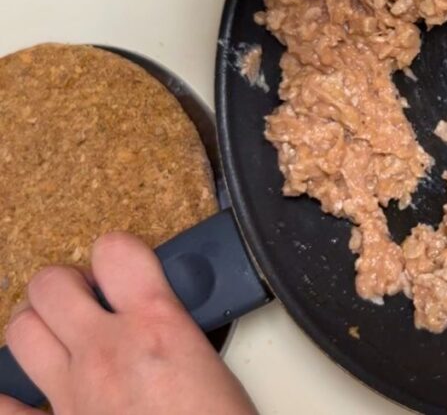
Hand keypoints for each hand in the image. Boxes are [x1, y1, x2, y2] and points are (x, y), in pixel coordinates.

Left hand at [0, 233, 255, 414]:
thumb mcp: (221, 375)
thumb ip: (186, 340)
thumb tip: (176, 333)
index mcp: (157, 328)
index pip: (118, 251)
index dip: (121, 253)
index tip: (130, 267)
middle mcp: (104, 353)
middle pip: (51, 285)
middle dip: (67, 286)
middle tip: (91, 303)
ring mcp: (68, 396)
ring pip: (20, 331)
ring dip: (37, 328)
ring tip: (62, 340)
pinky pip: (3, 409)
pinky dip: (8, 400)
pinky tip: (22, 400)